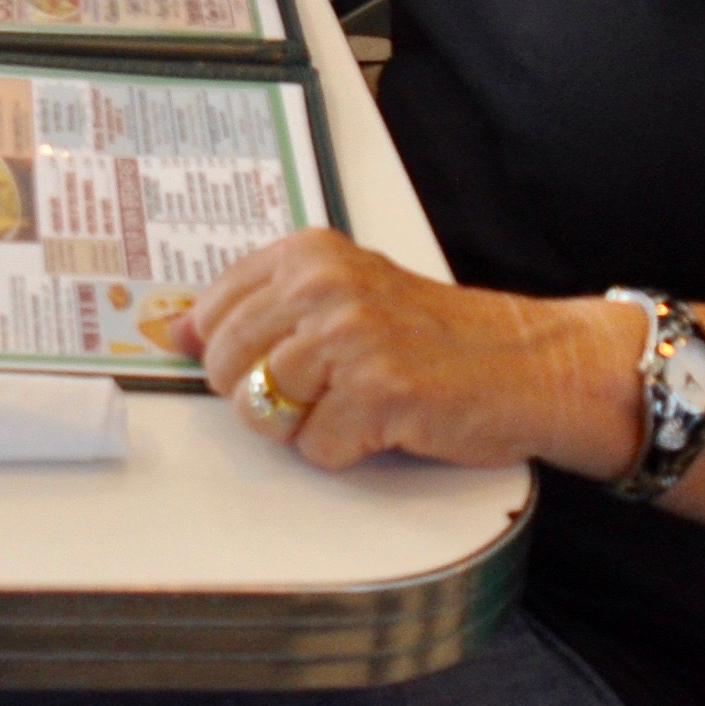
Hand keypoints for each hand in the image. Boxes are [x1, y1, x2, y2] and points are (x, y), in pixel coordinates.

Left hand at [188, 232, 636, 475]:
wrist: (527, 363)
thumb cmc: (436, 336)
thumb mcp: (344, 293)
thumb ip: (262, 305)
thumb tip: (176, 332)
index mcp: (308, 255)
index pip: (210, 313)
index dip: (229, 352)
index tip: (264, 359)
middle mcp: (322, 287)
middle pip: (223, 367)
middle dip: (261, 395)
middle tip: (324, 387)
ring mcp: (348, 340)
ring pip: (260, 411)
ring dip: (305, 425)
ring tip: (357, 401)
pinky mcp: (376, 394)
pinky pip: (315, 449)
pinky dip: (347, 451)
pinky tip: (386, 422)